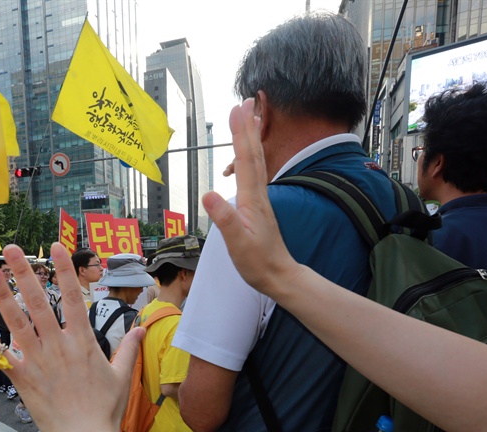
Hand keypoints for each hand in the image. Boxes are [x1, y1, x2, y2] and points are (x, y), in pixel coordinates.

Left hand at [0, 243, 141, 431]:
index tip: (56, 248)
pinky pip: (0, 356)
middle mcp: (58, 345)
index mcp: (83, 341)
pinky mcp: (23, 378)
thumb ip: (130, 349)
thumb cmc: (105, 410)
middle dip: (25, 272)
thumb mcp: (121, 376)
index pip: (73, 296)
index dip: (64, 270)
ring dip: (2, 295)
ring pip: (17, 321)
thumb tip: (142, 329)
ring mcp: (39, 360)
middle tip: (12, 249)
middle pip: (39, 301)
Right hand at [201, 99, 302, 297]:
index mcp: (252, 199)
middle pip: (253, 153)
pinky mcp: (258, 206)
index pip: (246, 160)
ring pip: (256, 161)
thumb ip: (224, 218)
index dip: (240, 134)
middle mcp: (258, 194)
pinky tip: (248, 156)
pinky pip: (255, 173)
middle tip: (246, 101)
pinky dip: (251, 156)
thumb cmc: (257, 262)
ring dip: (251, 138)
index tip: (236, 110)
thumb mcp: (237, 242)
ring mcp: (260, 199)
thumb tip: (208, 193)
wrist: (278, 275)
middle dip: (248, 126)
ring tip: (249, 119)